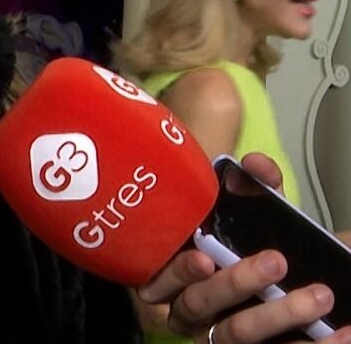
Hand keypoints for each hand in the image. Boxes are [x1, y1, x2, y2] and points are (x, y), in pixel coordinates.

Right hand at [136, 154, 350, 342]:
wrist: (296, 283)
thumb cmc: (256, 250)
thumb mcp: (255, 219)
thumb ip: (256, 191)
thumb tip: (255, 164)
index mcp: (178, 277)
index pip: (157, 280)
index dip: (177, 271)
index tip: (205, 257)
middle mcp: (191, 312)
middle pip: (198, 305)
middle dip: (236, 283)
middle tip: (276, 261)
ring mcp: (221, 338)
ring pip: (236, 334)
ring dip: (279, 315)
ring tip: (320, 296)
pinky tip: (343, 333)